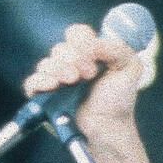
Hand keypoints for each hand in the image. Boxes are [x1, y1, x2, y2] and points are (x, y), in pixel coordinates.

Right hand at [22, 23, 142, 131]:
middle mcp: (70, 64)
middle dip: (74, 58)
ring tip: (73, 81)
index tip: (93, 53)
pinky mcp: (45, 97)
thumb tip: (94, 42)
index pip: (76, 34)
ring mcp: (56, 81)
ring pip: (46, 63)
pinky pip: (32, 83)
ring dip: (59, 69)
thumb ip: (117, 48)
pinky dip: (40, 81)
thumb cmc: (118, 100)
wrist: (110, 127)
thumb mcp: (130, 68)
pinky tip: (54, 85)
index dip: (82, 40)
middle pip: (60, 48)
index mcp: (89, 54)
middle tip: (90, 74)